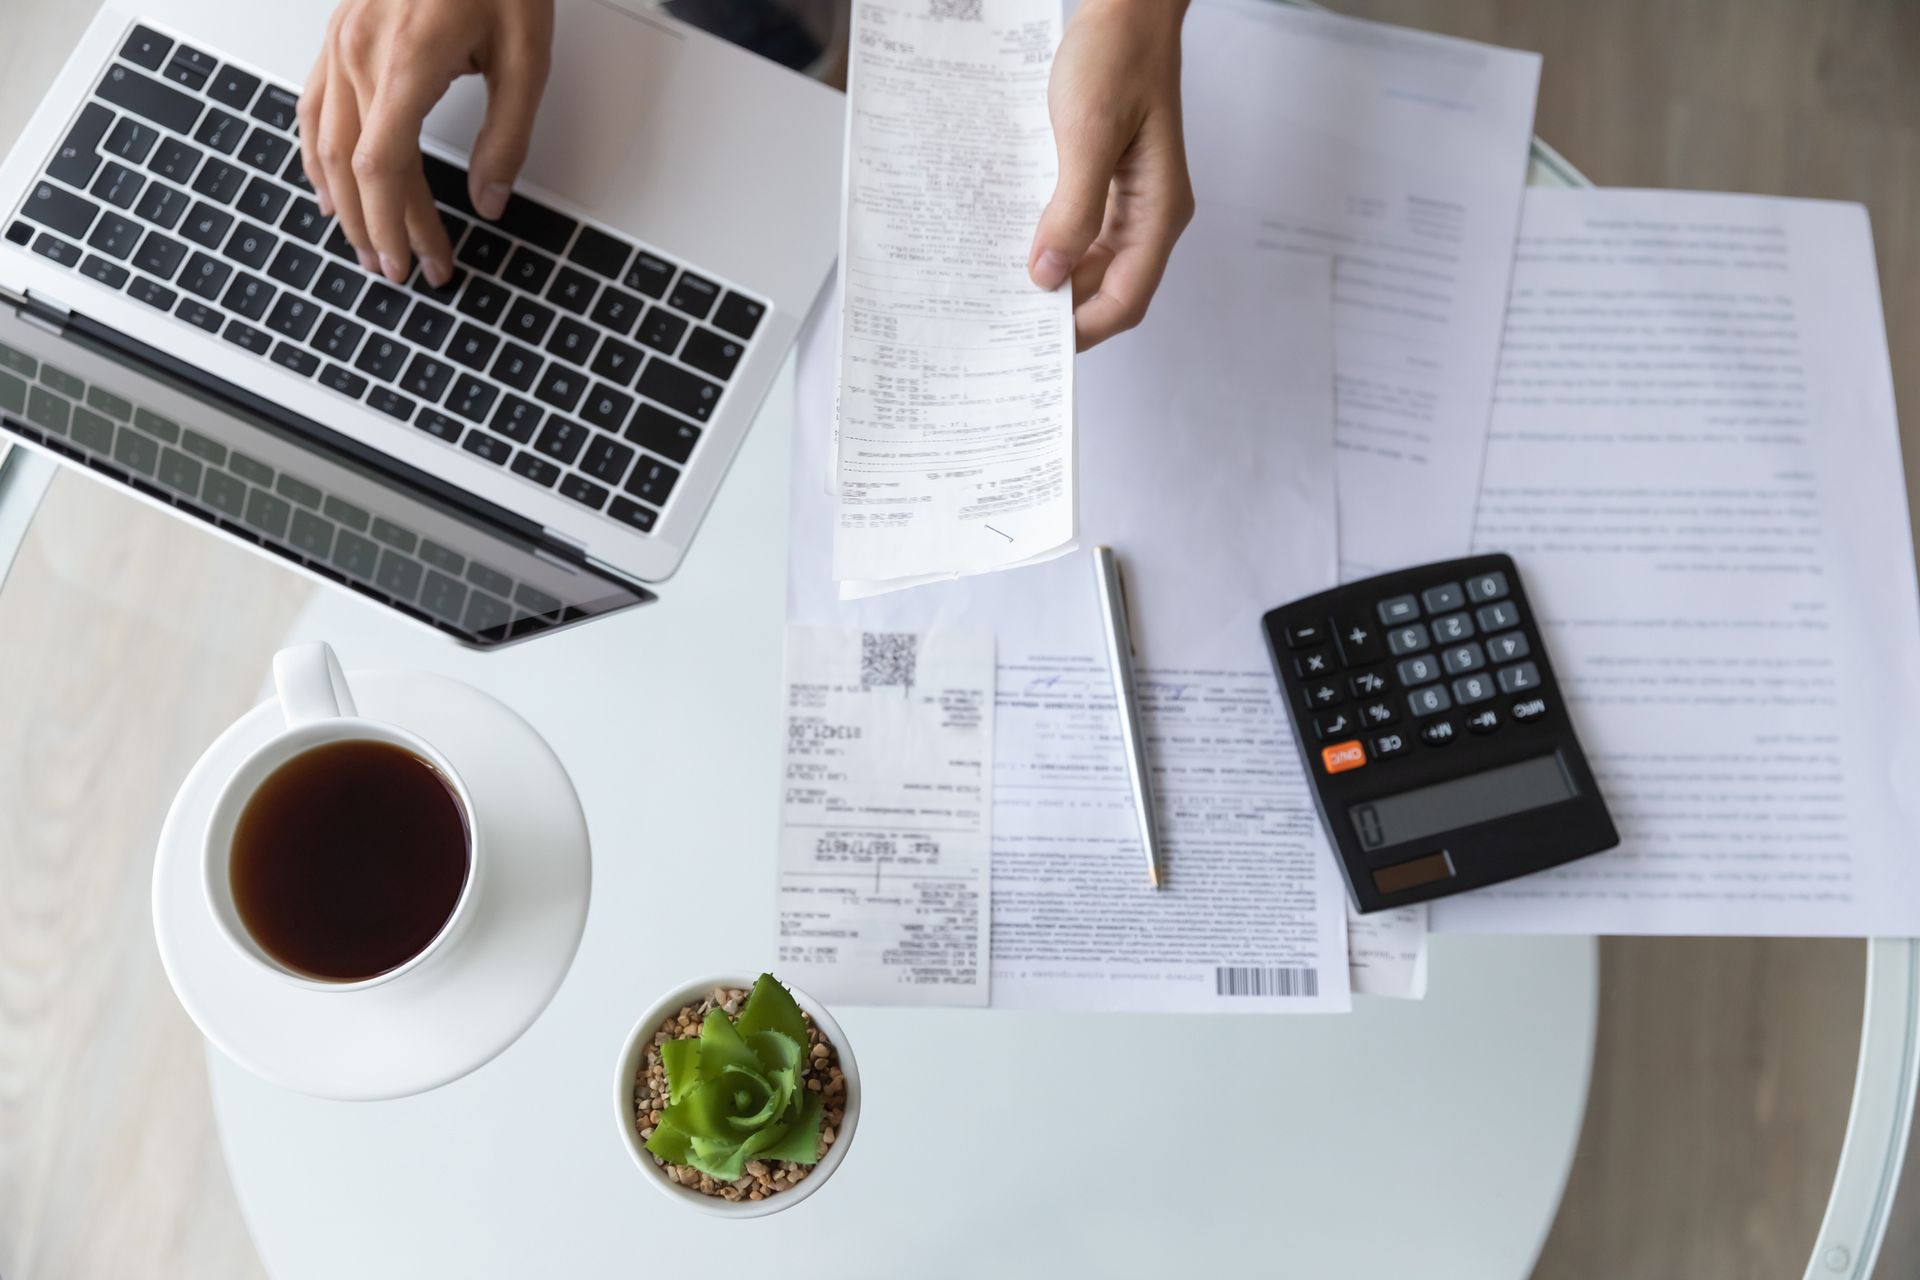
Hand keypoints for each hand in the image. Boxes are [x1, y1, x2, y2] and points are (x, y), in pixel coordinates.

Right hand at [299, 0, 553, 286]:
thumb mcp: (527, 58)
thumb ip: (507, 137)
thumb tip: (491, 200)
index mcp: (409, 60)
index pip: (384, 168)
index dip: (401, 225)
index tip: (424, 262)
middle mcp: (361, 50)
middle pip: (351, 166)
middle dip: (376, 228)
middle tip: (402, 271)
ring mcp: (341, 38)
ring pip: (321, 140)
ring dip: (343, 203)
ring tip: (367, 245)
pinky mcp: (339, 30)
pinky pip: (312, 104)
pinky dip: (317, 156)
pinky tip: (329, 186)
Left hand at [1028, 0, 1193, 350]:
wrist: (1125, 5)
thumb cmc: (1116, 55)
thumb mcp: (1088, 133)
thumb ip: (1072, 209)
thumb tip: (1047, 275)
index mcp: (1159, 210)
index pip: (1127, 297)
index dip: (1084, 329)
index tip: (1037, 349)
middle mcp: (1150, 213)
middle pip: (1109, 288)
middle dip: (1063, 313)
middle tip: (1009, 329)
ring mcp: (1130, 200)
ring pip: (1092, 264)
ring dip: (1053, 279)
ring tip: (1005, 293)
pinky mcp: (1108, 182)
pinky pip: (1080, 230)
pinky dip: (1050, 243)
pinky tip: (1015, 244)